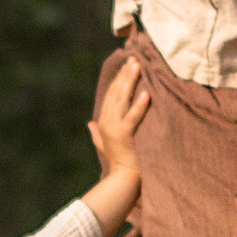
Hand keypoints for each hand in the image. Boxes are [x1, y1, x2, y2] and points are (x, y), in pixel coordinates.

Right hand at [88, 48, 147, 179]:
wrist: (123, 178)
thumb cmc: (118, 162)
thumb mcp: (104, 144)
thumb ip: (96, 132)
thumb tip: (89, 123)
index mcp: (103, 121)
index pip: (111, 94)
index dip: (119, 78)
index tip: (127, 64)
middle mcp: (106, 122)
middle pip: (116, 92)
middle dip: (125, 74)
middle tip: (135, 58)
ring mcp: (114, 128)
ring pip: (122, 100)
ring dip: (130, 82)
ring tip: (138, 67)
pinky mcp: (124, 135)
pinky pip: (133, 117)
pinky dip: (139, 105)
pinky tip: (146, 93)